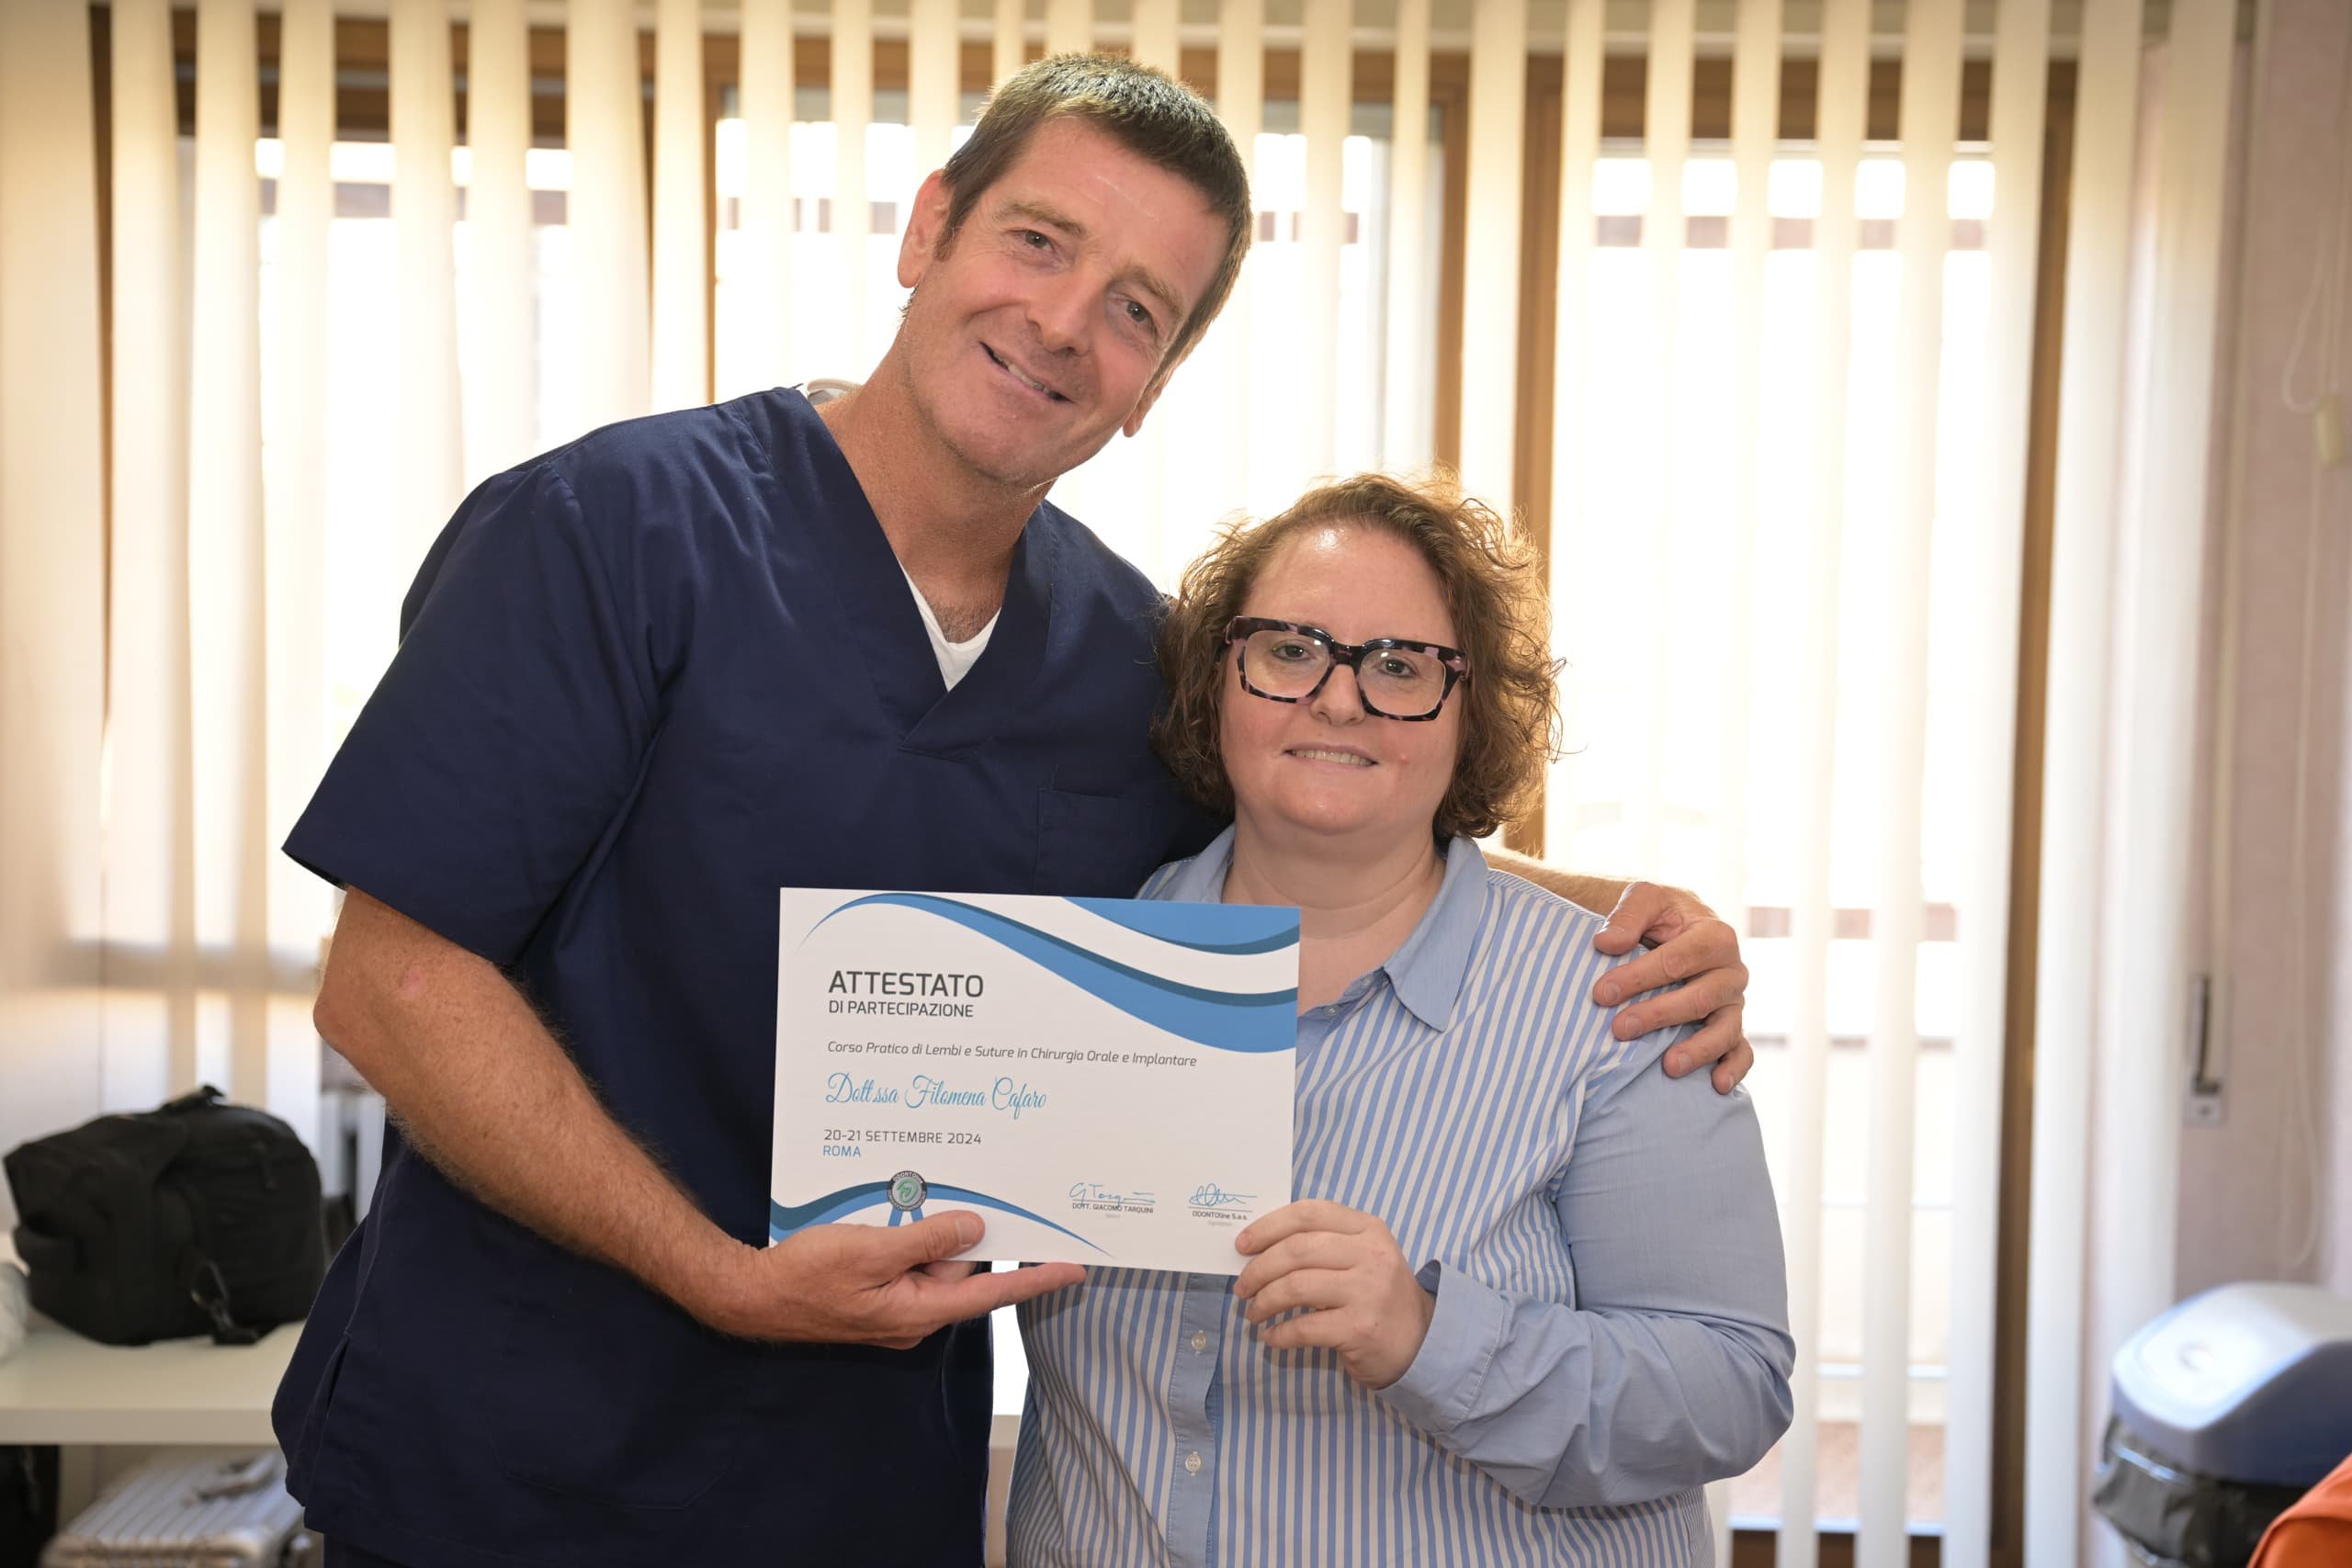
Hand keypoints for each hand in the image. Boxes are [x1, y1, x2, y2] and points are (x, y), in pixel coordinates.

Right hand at [687, 1212, 1080, 1347]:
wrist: (751, 1295)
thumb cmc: (806, 1277)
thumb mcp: (871, 1250)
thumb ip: (926, 1239)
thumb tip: (975, 1229)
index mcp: (920, 1310)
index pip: (993, 1294)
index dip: (1035, 1279)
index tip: (1073, 1267)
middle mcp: (915, 1313)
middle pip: (961, 1268)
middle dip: (963, 1231)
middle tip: (963, 1192)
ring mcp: (895, 1304)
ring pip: (933, 1258)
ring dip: (926, 1228)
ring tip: (902, 1203)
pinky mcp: (877, 1291)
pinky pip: (908, 1259)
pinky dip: (907, 1235)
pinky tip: (888, 1212)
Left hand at [1232, 1200, 1434, 1389]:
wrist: (1422, 1342)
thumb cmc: (1378, 1295)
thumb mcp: (1362, 1256)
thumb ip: (1322, 1243)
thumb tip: (1259, 1247)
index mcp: (1368, 1228)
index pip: (1309, 1213)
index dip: (1268, 1226)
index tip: (1242, 1245)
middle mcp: (1371, 1254)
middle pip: (1297, 1250)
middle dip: (1259, 1268)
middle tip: (1242, 1286)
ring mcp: (1368, 1291)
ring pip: (1296, 1286)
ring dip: (1264, 1301)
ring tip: (1253, 1313)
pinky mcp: (1360, 1328)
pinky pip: (1304, 1327)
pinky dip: (1279, 1334)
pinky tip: (1271, 1337)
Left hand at [1591, 882, 1751, 1093]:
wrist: (1679, 926)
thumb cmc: (1661, 914)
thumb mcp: (1644, 898)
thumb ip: (1627, 916)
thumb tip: (1607, 944)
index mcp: (1714, 935)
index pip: (1678, 960)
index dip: (1639, 977)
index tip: (1602, 993)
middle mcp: (1732, 971)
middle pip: (1699, 998)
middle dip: (1658, 1015)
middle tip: (1619, 1028)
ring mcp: (1734, 1002)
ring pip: (1725, 1030)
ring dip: (1698, 1050)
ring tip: (1668, 1067)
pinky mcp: (1732, 1025)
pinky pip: (1742, 1050)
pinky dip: (1734, 1068)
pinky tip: (1717, 1085)